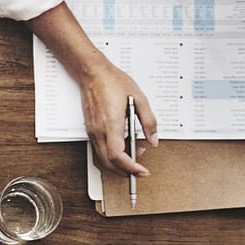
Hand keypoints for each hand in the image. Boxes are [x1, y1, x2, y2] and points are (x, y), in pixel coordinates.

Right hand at [78, 59, 158, 177]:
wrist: (92, 73)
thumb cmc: (112, 82)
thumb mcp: (139, 98)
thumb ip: (148, 121)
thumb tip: (153, 139)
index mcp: (111, 124)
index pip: (117, 156)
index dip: (130, 167)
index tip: (142, 171)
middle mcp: (99, 132)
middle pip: (108, 163)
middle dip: (125, 171)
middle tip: (140, 169)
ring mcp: (92, 132)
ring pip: (102, 159)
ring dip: (118, 164)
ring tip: (134, 155)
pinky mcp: (91, 130)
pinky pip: (99, 150)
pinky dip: (111, 156)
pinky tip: (123, 146)